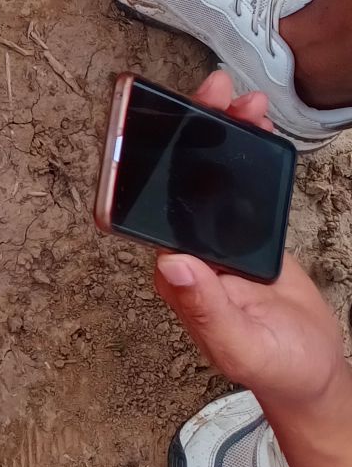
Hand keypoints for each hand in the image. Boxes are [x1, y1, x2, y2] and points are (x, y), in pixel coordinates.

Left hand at [152, 71, 348, 418]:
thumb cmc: (274, 369)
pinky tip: (258, 125)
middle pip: (181, 180)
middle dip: (192, 131)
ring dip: (223, 134)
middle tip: (212, 91)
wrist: (313, 375)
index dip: (154, 161)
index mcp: (177, 275)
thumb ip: (206, 308)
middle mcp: (191, 251)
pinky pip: (243, 185)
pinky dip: (249, 152)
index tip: (160, 124)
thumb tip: (170, 263)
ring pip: (213, 175)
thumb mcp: (240, 344)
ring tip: (241, 99)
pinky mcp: (250, 234)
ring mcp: (220, 240)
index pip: (153, 207)